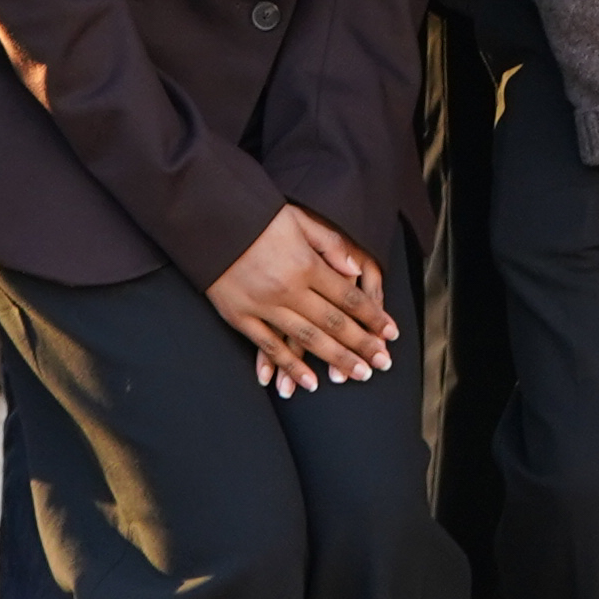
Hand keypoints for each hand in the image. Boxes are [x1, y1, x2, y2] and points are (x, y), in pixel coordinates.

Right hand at [208, 203, 394, 390]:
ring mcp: (264, 305)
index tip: (389, 333)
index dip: (372, 317)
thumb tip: (357, 270)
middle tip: (381, 363)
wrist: (209, 218)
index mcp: (307, 264)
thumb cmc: (257, 216)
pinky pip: (270, 346)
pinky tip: (309, 382)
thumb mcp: (300, 219)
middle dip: (362, 345)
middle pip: (334, 324)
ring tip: (357, 375)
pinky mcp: (240, 316)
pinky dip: (290, 366)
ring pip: (308, 340)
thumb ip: (331, 245)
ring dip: (335, 360)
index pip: (349, 297)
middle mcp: (289, 289)